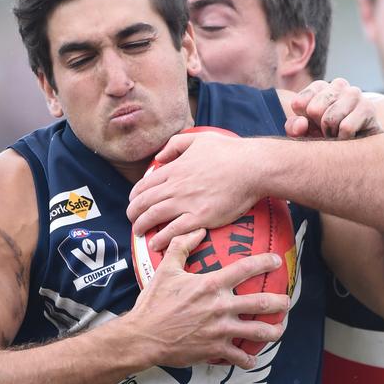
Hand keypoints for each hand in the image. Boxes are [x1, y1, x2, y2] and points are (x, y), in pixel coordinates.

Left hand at [127, 131, 259, 251]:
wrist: (252, 167)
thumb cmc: (230, 152)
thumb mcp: (199, 138)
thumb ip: (176, 144)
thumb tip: (160, 156)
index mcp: (175, 169)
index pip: (145, 184)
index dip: (135, 196)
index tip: (133, 202)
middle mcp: (176, 186)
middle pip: (144, 202)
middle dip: (133, 213)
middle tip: (132, 220)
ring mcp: (186, 202)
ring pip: (153, 217)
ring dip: (141, 226)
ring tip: (138, 233)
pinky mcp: (200, 217)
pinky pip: (173, 231)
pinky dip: (160, 239)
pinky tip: (155, 244)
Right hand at [130, 229, 289, 369]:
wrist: (143, 336)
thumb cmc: (154, 302)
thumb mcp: (166, 270)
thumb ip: (182, 247)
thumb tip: (197, 230)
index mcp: (211, 285)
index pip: (245, 269)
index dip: (265, 262)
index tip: (277, 261)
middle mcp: (221, 307)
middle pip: (262, 303)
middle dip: (280, 302)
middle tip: (286, 301)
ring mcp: (221, 330)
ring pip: (258, 332)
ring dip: (274, 332)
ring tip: (279, 330)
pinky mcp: (216, 349)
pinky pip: (239, 357)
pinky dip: (248, 360)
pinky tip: (251, 360)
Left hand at [285, 78, 382, 139]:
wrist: (360, 147)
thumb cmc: (328, 137)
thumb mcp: (305, 133)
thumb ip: (294, 128)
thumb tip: (301, 124)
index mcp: (320, 87)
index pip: (299, 103)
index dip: (303, 122)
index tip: (313, 125)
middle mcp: (338, 84)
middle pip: (314, 110)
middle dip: (318, 128)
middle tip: (328, 131)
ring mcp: (354, 93)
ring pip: (330, 119)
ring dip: (332, 134)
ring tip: (339, 134)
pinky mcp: (368, 107)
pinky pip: (346, 127)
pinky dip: (344, 138)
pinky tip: (351, 137)